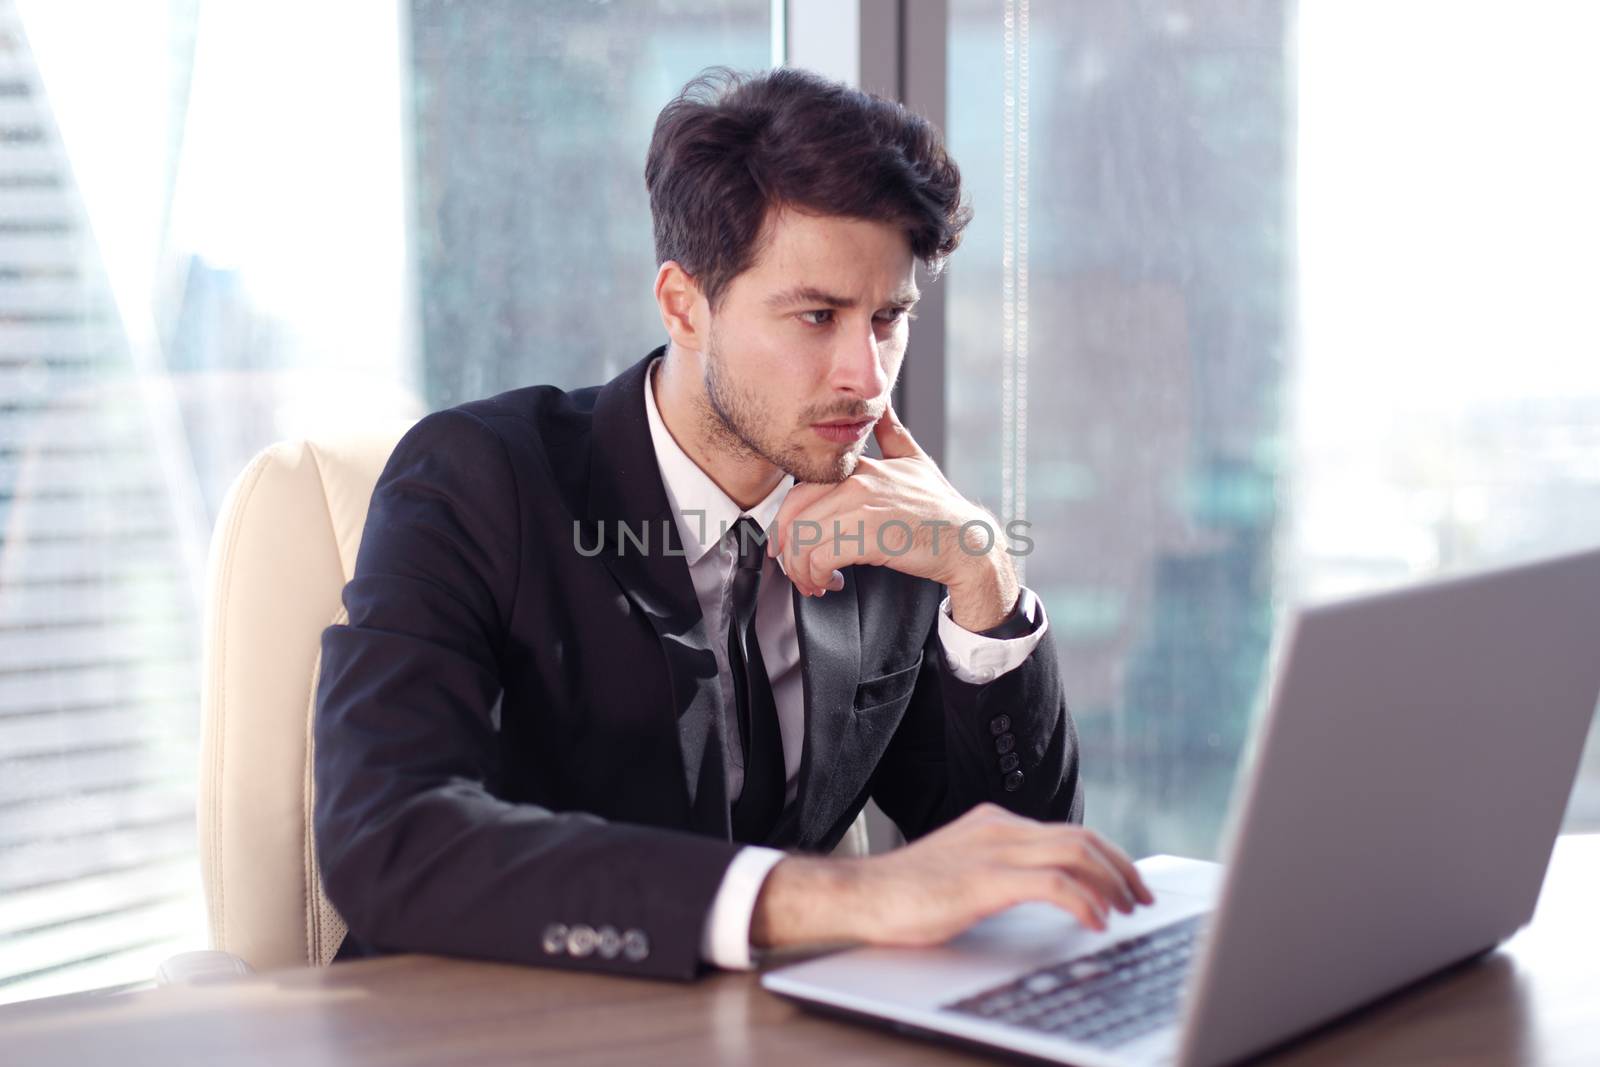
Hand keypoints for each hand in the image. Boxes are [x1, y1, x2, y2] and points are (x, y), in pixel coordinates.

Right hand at [750, 803, 1154, 950]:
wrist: (861, 897)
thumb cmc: (906, 894)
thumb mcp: (963, 871)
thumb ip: (1001, 870)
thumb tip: (1045, 892)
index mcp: (995, 823)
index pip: (1067, 832)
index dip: (1106, 857)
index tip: (1127, 884)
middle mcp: (999, 828)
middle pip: (1081, 838)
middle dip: (1120, 868)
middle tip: (1141, 898)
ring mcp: (992, 851)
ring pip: (1075, 855)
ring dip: (1111, 884)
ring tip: (1126, 910)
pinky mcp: (984, 880)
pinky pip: (1053, 885)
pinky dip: (1083, 901)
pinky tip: (1094, 922)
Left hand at [768, 404, 1016, 626]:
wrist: (967, 541)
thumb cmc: (940, 509)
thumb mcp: (914, 460)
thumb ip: (891, 433)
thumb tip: (880, 405)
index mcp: (860, 468)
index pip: (800, 492)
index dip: (786, 522)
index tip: (787, 544)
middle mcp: (857, 483)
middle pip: (795, 516)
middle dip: (787, 550)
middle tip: (796, 570)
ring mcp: (863, 507)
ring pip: (804, 540)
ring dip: (801, 569)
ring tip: (813, 582)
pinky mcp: (869, 535)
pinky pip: (821, 557)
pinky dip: (817, 575)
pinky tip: (830, 582)